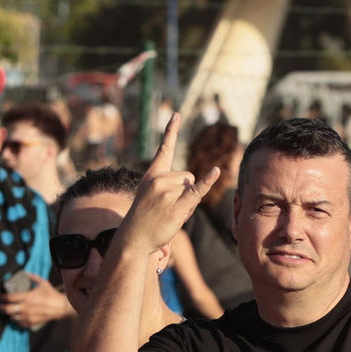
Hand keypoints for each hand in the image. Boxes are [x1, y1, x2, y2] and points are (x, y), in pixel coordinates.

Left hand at [0, 273, 70, 329]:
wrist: (60, 307)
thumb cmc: (51, 295)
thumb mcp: (43, 283)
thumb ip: (33, 277)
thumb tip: (25, 273)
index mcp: (28, 296)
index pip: (10, 298)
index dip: (3, 297)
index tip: (1, 297)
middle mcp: (26, 307)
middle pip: (7, 309)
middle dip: (1, 308)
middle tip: (0, 306)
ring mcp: (28, 316)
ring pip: (12, 317)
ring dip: (9, 314)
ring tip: (8, 312)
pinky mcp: (31, 322)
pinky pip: (19, 323)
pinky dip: (17, 320)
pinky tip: (17, 317)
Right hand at [120, 114, 220, 253]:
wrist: (134, 238)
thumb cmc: (145, 218)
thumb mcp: (152, 195)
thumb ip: (168, 184)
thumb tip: (194, 183)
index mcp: (152, 174)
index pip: (164, 149)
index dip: (171, 131)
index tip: (176, 114)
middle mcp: (159, 179)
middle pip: (188, 176)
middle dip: (186, 191)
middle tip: (169, 207)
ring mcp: (167, 192)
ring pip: (193, 188)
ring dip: (189, 202)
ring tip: (171, 213)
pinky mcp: (176, 206)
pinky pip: (196, 191)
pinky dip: (208, 182)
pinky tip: (216, 171)